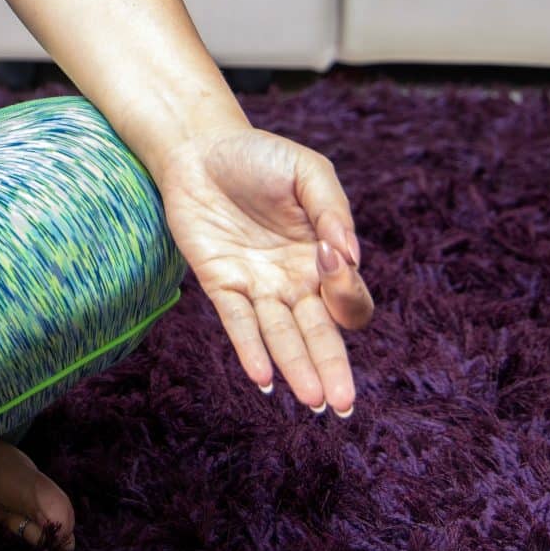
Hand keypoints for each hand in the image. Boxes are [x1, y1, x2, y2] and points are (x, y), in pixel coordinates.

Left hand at [151, 125, 374, 413]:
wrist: (199, 147)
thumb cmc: (259, 157)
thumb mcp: (308, 172)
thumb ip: (333, 211)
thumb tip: (349, 257)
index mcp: (322, 258)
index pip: (347, 299)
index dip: (347, 291)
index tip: (332, 259)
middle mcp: (293, 281)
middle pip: (319, 334)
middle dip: (333, 368)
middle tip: (344, 403)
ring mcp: (257, 285)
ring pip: (282, 337)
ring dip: (296, 369)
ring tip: (313, 401)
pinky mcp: (220, 282)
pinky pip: (238, 323)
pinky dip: (251, 349)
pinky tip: (263, 376)